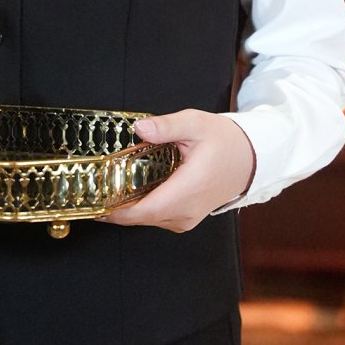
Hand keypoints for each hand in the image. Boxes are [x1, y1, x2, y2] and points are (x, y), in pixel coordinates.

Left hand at [99, 109, 256, 232]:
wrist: (251, 159)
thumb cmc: (226, 142)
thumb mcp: (196, 124)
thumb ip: (166, 126)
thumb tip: (140, 128)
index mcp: (188, 190)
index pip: (144, 210)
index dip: (116, 211)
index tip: (95, 203)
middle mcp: (186, 211)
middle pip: (141, 217)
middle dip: (115, 207)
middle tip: (93, 190)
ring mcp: (187, 219)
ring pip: (148, 220)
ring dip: (127, 208)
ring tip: (106, 189)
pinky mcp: (186, 219)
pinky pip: (157, 218)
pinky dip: (141, 209)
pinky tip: (129, 193)